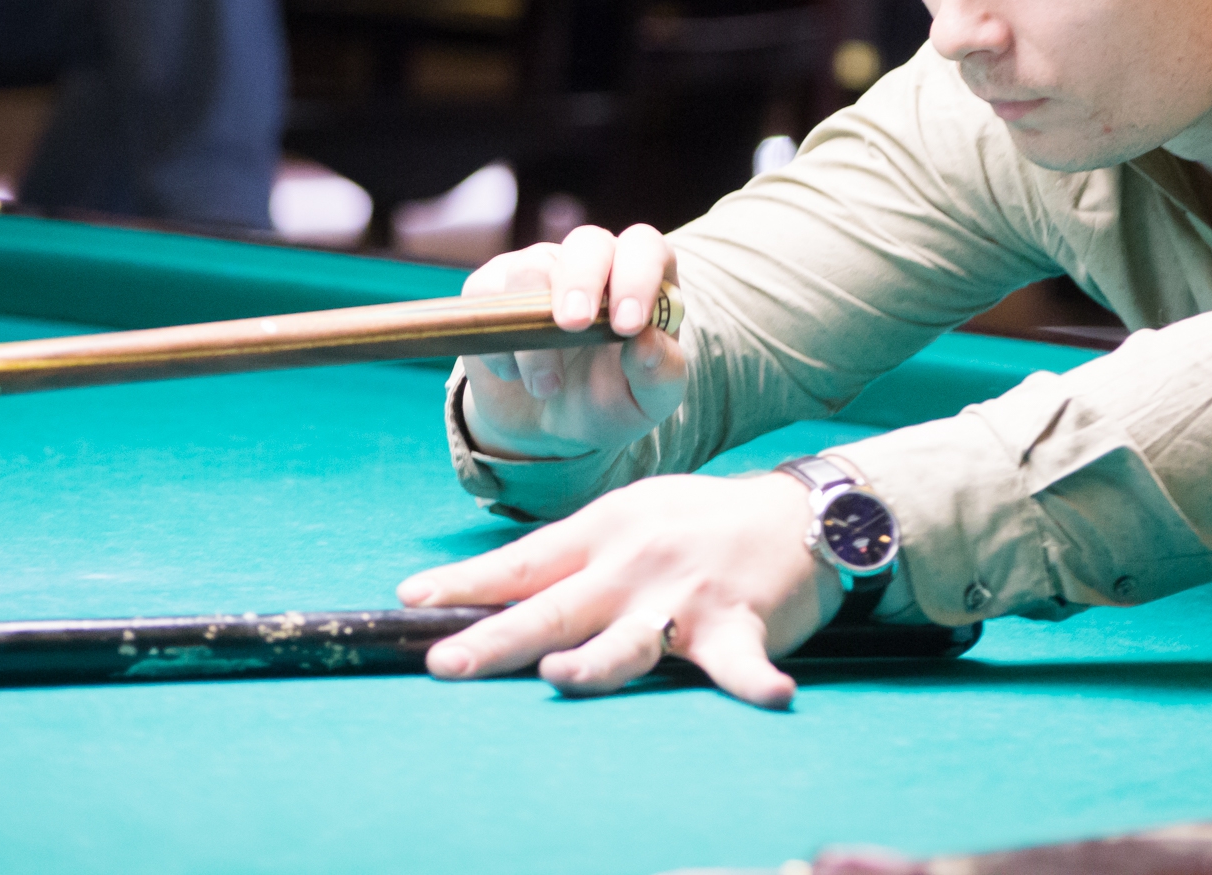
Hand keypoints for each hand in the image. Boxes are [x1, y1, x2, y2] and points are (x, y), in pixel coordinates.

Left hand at [398, 470, 837, 707]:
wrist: (799, 513)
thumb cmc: (701, 522)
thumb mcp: (631, 517)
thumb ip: (573, 557)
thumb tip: (499, 588)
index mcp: (606, 532)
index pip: (525, 562)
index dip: (467, 583)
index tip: (412, 599)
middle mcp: (637, 564)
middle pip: (558, 608)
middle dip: (498, 638)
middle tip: (447, 663)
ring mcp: (687, 597)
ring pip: (633, 641)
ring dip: (597, 662)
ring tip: (563, 675)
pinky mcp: (742, 625)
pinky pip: (743, 664)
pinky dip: (756, 683)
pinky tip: (771, 697)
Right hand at [457, 225, 687, 461]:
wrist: (545, 425)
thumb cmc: (607, 400)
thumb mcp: (646, 403)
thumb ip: (661, 376)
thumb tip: (648, 343)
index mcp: (639, 278)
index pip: (644, 248)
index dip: (638, 276)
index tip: (628, 326)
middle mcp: (591, 263)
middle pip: (587, 242)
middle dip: (581, 281)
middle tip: (574, 326)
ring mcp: (538, 271)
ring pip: (530, 268)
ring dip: (536, 332)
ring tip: (547, 385)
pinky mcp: (492, 289)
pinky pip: (486, 297)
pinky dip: (499, 343)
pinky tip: (514, 375)